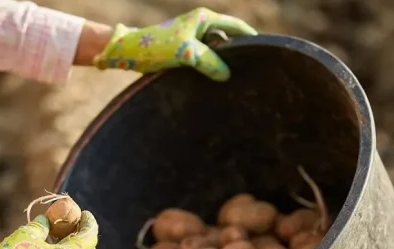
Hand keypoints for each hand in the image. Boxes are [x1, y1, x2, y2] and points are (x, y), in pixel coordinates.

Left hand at [93, 8, 256, 81]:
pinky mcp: (183, 54)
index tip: (264, 51)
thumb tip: (227, 75)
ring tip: (236, 80)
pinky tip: (216, 84)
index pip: (236, 26)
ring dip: (222, 64)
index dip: (250, 38)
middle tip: (253, 70)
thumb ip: (209, 62)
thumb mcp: (186, 53)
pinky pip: (204, 62)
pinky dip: (210, 70)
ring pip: (215, 53)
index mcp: (204, 18)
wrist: (129, 53)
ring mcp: (191, 40)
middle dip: (237, 54)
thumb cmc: (156, 46)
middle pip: (227, 40)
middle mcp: (199, 27)